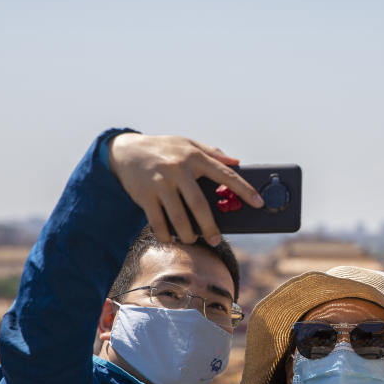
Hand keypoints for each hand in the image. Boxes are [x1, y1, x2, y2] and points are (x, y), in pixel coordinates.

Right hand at [108, 133, 263, 244]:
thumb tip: (236, 162)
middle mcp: (178, 170)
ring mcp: (160, 183)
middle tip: (217, 240)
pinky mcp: (144, 195)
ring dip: (188, 234)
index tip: (258, 203)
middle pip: (199, 204)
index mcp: (194, 156)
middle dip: (210, 226)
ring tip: (194, 240)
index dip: (244, 189)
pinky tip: (171, 239)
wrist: (125, 150)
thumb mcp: (187, 143)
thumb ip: (212, 152)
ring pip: (178, 217)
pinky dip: (165, 234)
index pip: (225, 174)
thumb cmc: (164, 149)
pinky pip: (157, 221)